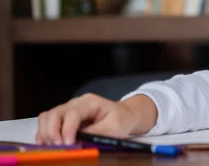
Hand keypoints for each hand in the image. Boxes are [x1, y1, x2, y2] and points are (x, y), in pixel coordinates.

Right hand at [36, 94, 157, 144]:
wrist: (123, 116)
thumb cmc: (120, 120)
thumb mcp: (114, 128)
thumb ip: (96, 134)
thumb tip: (77, 143)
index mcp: (89, 102)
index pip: (72, 113)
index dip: (67, 129)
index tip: (68, 145)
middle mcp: (75, 103)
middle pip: (54, 113)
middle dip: (52, 132)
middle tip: (58, 148)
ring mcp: (67, 110)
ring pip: (46, 117)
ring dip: (45, 134)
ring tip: (54, 148)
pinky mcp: (62, 119)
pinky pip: (45, 124)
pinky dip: (44, 136)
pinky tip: (50, 146)